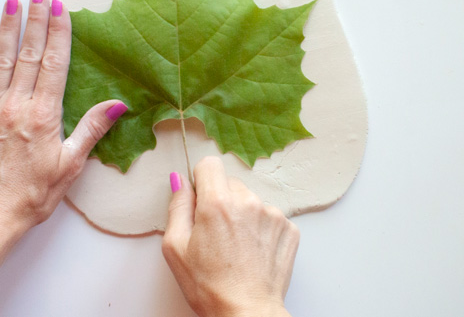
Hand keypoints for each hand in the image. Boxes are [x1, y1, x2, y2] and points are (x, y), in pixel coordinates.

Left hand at [0, 0, 126, 236]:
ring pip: (1, 61)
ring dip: (8, 30)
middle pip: (28, 54)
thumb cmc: (33, 195)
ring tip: (12, 3)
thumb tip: (117, 104)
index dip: (58, 33)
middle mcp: (15, 104)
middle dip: (35, 20)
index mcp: (43, 113)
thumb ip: (92, 129)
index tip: (61, 8)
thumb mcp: (71, 164)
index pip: (53, 63)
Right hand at [162, 157, 298, 316]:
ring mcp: (273, 215)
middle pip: (230, 183)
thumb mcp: (176, 247)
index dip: (202, 179)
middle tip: (215, 232)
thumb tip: (179, 181)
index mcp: (217, 203)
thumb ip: (177, 206)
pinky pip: (269, 216)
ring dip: (243, 214)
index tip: (200, 198)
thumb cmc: (209, 287)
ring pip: (251, 200)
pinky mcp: (290, 229)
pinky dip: (261, 229)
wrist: (248, 314)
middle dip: (221, 200)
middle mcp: (249, 202)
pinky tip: (253, 252)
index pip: (210, 163)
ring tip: (236, 246)